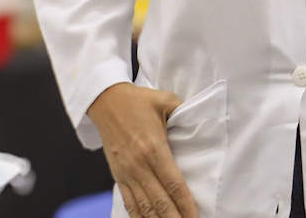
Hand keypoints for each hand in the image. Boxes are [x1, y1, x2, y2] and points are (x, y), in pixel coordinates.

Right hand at [87, 82, 197, 217]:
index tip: (195, 217)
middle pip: (160, 202)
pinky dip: (139, 216)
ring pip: (144, 206)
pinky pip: (128, 202)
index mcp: (154, 149)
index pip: (173, 183)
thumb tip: (200, 118)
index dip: (185, 204)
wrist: (105, 101)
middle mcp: (139, 165)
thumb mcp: (165, 100)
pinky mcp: (117, 175)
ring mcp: (127, 173)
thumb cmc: (136, 100)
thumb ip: (184, 110)